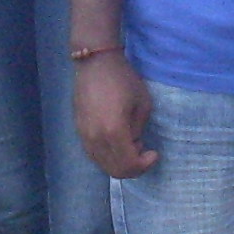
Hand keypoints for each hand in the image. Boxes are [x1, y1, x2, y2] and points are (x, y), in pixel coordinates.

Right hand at [71, 52, 158, 178]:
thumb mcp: (142, 104)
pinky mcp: (79, 131)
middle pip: (115, 170)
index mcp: (114, 132)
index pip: (129, 164)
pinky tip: (118, 141)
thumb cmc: (123, 79)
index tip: (154, 153)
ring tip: (132, 144)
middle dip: (134, 167)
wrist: (95, 63)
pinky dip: (109, 156)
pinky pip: (94, 154)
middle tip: (145, 152)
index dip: (145, 165)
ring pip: (103, 164)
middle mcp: (96, 139)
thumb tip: (134, 143)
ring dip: (120, 162)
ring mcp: (84, 136)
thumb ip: (138, 130)